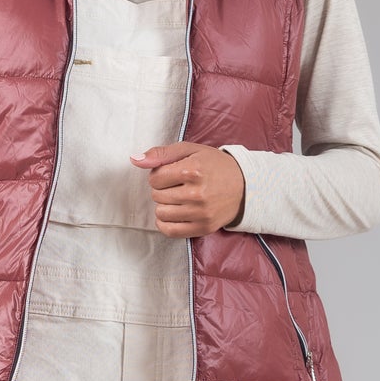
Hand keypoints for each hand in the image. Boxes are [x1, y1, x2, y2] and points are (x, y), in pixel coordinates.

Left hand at [129, 142, 245, 235]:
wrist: (244, 186)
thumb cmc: (214, 165)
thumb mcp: (189, 150)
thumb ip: (161, 153)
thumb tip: (135, 160)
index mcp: (192, 170)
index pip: (155, 178)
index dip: (160, 175)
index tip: (172, 174)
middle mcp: (197, 193)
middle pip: (157, 196)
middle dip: (163, 190)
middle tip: (178, 186)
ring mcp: (200, 213)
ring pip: (161, 213)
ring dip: (165, 206)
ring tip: (178, 198)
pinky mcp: (203, 228)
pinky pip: (170, 231)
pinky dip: (166, 223)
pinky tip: (174, 213)